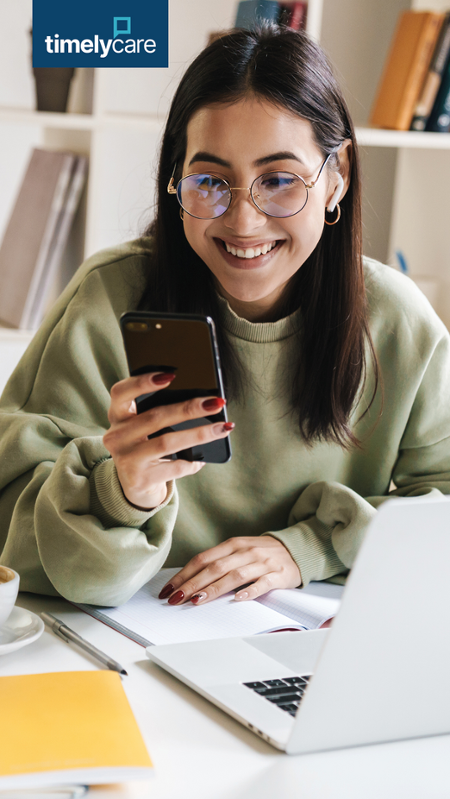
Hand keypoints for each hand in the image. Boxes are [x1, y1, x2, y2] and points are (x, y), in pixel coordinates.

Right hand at [103, 372, 233, 509]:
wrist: (135, 485)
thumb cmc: (145, 446)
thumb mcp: (142, 427)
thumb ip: (158, 412)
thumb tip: (202, 400)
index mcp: (117, 415)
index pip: (121, 392)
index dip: (142, 382)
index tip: (171, 375)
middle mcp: (116, 436)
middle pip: (155, 416)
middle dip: (189, 408)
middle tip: (216, 403)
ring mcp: (126, 459)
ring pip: (167, 442)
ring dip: (199, 434)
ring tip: (222, 428)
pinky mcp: (139, 479)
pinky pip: (173, 467)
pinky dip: (191, 462)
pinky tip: (203, 459)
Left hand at [158, 536, 300, 603]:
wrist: (297, 549)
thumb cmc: (261, 553)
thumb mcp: (238, 551)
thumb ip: (218, 562)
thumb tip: (189, 580)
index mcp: (233, 545)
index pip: (203, 559)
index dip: (184, 574)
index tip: (168, 589)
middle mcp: (245, 551)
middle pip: (214, 568)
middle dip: (192, 584)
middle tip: (175, 599)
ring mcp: (262, 563)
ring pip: (234, 575)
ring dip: (214, 589)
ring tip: (196, 600)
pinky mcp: (278, 575)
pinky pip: (263, 583)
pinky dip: (250, 591)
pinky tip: (238, 599)